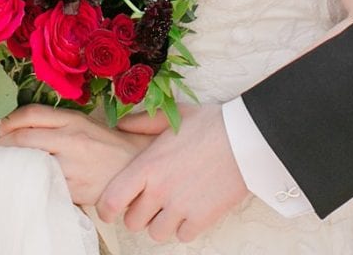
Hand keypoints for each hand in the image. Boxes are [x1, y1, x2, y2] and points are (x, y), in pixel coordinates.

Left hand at [0, 105, 155, 206]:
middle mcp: (71, 140)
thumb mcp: (85, 123)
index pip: (31, 114)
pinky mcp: (74, 188)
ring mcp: (72, 165)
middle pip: (23, 138)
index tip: (2, 128)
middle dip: (3, 144)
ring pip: (30, 162)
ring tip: (9, 165)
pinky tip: (28, 180)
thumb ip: (57, 122)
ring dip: (14, 164)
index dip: (10, 121)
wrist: (135, 168)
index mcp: (74, 120)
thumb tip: (22, 126)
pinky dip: (31, 181)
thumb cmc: (109, 145)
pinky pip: (43, 183)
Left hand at [96, 102, 247, 242]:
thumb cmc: (210, 124)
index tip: (111, 208)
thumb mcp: (173, 116)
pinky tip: (190, 211)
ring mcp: (181, 206)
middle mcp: (159, 190)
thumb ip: (142, 122)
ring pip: (156, 233)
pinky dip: (184, 228)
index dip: (106, 209)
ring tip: (169, 208)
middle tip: (148, 203)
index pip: (112, 200)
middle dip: (137, 215)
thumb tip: (120, 125)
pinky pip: (182, 236)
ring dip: (160, 223)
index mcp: (147, 166)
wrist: (245, 138)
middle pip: (132, 222)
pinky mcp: (202, 218)